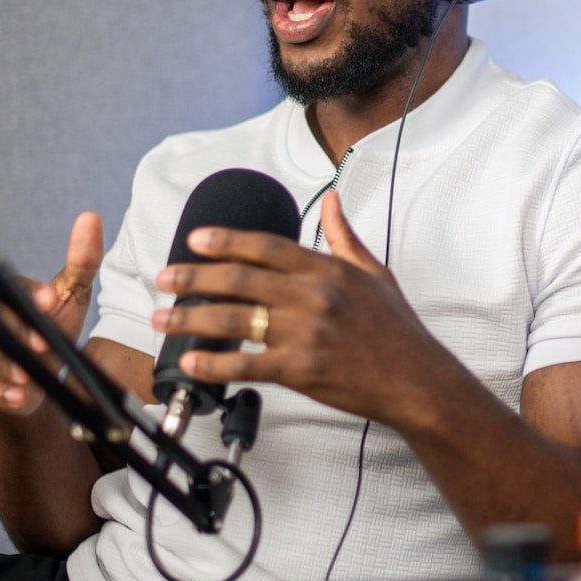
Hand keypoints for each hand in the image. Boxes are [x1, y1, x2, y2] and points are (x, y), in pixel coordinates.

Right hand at [0, 212, 104, 417]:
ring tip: (26, 376)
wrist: (36, 380)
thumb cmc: (50, 330)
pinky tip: (17, 397)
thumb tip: (90, 219)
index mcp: (6, 290)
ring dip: (6, 366)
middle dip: (20, 332)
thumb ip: (82, 261)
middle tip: (42, 345)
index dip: (32, 293)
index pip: (12, 285)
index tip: (51, 300)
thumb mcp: (71, 296)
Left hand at [151, 191, 463, 427]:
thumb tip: (333, 200)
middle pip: (240, 280)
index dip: (225, 241)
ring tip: (162, 319)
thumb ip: (344, 236)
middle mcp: (312, 297)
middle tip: (164, 278)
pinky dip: (215, 364)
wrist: (417, 380)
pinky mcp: (301, 370)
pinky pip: (247, 365)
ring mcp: (305, 334)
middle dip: (193, 278)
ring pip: (235, 321)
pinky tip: (192, 361)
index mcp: (327, 270)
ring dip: (191, 318)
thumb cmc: (397, 329)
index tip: (194, 240)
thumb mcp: (374, 273)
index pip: (266, 246)